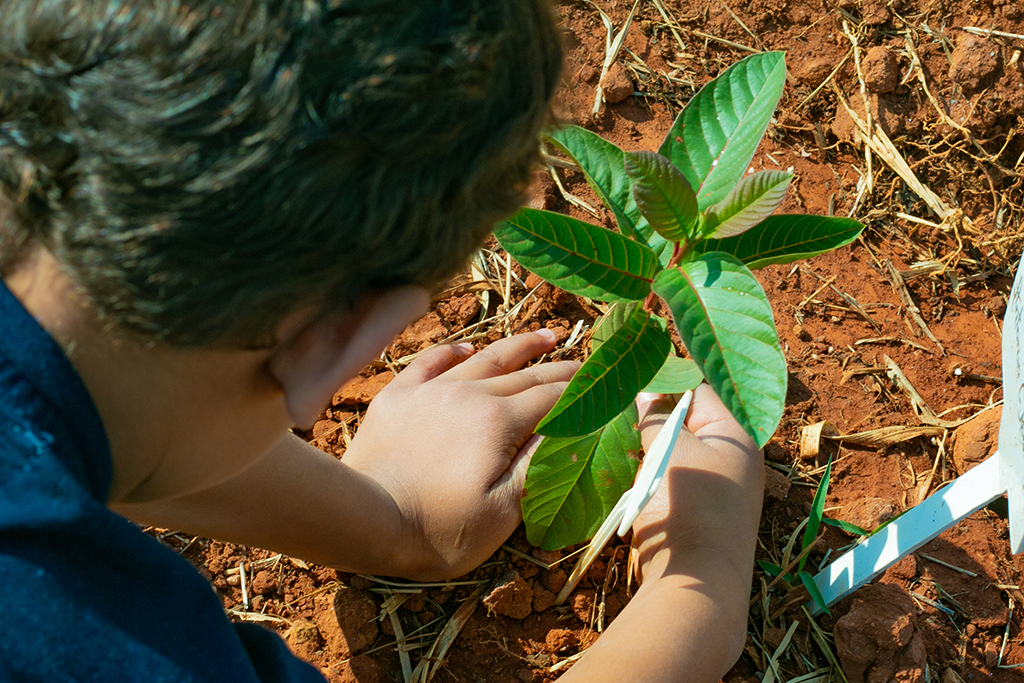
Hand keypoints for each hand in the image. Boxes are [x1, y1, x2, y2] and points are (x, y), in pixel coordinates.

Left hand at [341, 329, 577, 579]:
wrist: (363, 519)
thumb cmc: (437, 529)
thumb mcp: (502, 512)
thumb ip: (538, 467)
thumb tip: (570, 432)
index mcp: (499, 421)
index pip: (554, 399)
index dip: (584, 394)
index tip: (606, 389)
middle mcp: (469, 394)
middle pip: (525, 374)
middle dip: (560, 369)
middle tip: (586, 364)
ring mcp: (430, 391)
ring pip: (484, 359)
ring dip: (519, 347)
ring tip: (545, 336)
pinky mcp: (397, 396)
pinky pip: (430, 362)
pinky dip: (453, 352)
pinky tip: (466, 349)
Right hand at [631, 384, 763, 589]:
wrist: (696, 582)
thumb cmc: (689, 507)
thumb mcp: (671, 449)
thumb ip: (655, 416)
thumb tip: (645, 391)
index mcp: (736, 435)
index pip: (699, 389)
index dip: (665, 379)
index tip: (631, 372)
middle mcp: (730, 457)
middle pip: (687, 420)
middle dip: (653, 414)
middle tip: (618, 404)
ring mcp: (713, 486)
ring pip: (674, 450)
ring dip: (647, 446)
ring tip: (617, 437)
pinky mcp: (693, 510)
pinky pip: (668, 478)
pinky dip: (648, 473)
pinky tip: (626, 470)